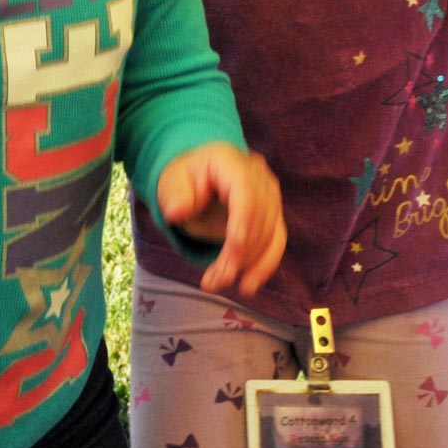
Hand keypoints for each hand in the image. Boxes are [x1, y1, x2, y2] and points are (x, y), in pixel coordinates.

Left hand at [155, 143, 285, 296]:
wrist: (198, 178)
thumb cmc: (184, 180)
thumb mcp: (171, 184)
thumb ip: (175, 196)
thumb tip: (176, 212)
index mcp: (230, 161)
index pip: (245, 193)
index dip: (242, 224)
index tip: (232, 255)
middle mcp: (258, 174)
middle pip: (258, 217)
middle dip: (240, 254)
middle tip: (215, 281)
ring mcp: (270, 194)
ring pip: (269, 234)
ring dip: (248, 265)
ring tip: (218, 283)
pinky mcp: (274, 215)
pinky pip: (276, 242)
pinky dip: (264, 266)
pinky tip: (248, 286)